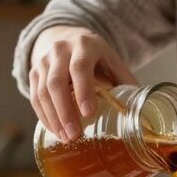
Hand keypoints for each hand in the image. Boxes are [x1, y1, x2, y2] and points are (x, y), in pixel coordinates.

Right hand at [29, 26, 136, 142]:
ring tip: (66, 138)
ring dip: (53, 118)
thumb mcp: (112, 61)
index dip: (83, 90)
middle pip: (56, 82)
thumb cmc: (95, 56)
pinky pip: (35, 97)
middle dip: (65, 112)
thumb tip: (143, 113)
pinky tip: (55, 131)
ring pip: (43, 92)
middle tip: (74, 135)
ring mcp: (43, 62)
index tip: (88, 113)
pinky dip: (44, 116)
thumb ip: (125, 82)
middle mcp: (60, 50)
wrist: (65, 37)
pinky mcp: (33, 73)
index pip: (79, 68)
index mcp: (84, 45)